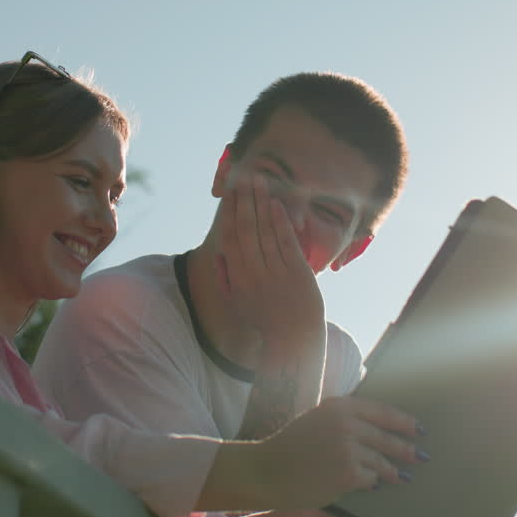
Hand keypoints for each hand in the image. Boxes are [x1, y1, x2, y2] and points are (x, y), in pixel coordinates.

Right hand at [216, 172, 324, 355]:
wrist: (292, 339)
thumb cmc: (264, 319)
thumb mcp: (237, 302)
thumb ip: (225, 278)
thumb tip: (219, 254)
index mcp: (237, 278)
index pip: (230, 236)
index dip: (230, 212)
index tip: (230, 191)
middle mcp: (254, 273)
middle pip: (247, 228)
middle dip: (245, 200)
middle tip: (245, 176)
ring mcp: (276, 272)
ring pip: (265, 231)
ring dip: (261, 203)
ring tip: (260, 182)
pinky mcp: (297, 273)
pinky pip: (286, 242)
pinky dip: (280, 221)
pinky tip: (275, 203)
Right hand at [252, 396, 425, 509]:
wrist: (266, 470)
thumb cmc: (290, 447)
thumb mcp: (316, 420)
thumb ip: (344, 419)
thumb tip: (378, 429)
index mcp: (339, 406)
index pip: (382, 411)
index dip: (404, 421)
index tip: (417, 428)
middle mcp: (346, 423)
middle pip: (387, 437)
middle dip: (405, 448)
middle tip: (420, 455)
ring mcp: (348, 448)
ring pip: (381, 461)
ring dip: (393, 471)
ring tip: (401, 476)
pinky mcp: (348, 473)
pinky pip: (370, 478)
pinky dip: (374, 483)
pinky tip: (378, 485)